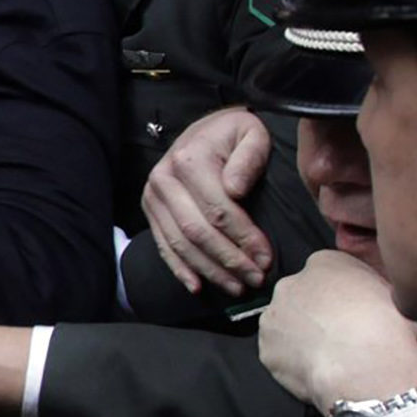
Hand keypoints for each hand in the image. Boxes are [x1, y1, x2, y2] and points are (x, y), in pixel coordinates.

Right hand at [142, 107, 274, 295]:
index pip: (218, 210)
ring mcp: (153, 195)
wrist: (204, 129)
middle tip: (255, 278)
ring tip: (236, 286)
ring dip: (209, 270)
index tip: (266, 258)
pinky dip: (179, 269)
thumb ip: (249, 157)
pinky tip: (198, 286)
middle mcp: (164, 178)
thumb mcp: (252, 134)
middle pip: (197, 231)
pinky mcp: (150, 209)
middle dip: (229, 260)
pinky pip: (163, 244)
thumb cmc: (234, 135)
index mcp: (189, 159)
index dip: (243, 238)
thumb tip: (235, 189)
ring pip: (180, 243)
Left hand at [256, 250, 416, 412]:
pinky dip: (292, 364)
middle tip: (339, 338)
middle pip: (301, 298)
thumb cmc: (386, 329)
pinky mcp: (266, 348)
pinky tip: (316, 372)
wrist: (365, 365)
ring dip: (300, 339)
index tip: (351, 315)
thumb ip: (372, 289)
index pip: (327, 274)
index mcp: (325, 262)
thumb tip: (375, 301)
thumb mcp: (393, 293)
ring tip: (328, 359)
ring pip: (285, 326)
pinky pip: (279, 356)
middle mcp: (291, 283)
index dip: (341, 299)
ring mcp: (274, 316)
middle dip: (315, 316)